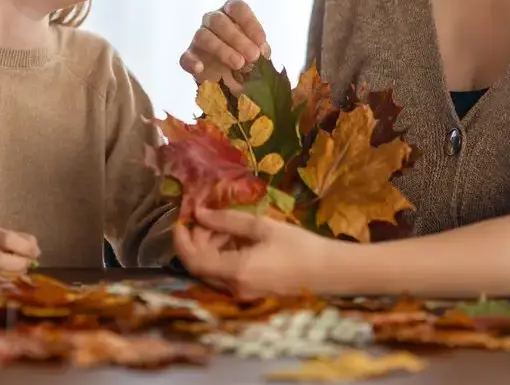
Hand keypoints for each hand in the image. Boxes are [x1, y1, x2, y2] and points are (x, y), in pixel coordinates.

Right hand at [0, 227, 39, 285]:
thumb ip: (20, 239)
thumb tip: (36, 251)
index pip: (6, 240)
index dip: (24, 247)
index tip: (35, 252)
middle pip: (0, 261)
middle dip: (19, 264)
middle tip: (26, 264)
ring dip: (14, 277)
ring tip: (18, 271)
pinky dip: (6, 286)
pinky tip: (10, 281)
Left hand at [172, 206, 336, 298]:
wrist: (329, 273)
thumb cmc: (299, 246)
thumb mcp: (263, 227)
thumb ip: (227, 221)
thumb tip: (200, 213)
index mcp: (236, 271)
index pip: (193, 260)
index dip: (181, 241)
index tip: (180, 221)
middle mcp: (234, 288)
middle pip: (199, 267)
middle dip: (197, 241)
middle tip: (207, 219)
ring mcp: (242, 295)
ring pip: (212, 273)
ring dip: (210, 250)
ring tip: (225, 228)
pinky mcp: (250, 295)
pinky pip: (225, 278)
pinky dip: (222, 259)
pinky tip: (235, 243)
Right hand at [179, 0, 272, 90]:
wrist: (231, 80)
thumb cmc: (247, 58)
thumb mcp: (258, 52)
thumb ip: (260, 50)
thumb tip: (261, 51)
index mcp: (231, 13)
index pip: (237, 8)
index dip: (250, 23)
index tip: (261, 42)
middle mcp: (213, 21)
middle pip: (219, 21)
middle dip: (237, 38)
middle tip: (253, 56)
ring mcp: (199, 38)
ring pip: (203, 36)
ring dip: (222, 50)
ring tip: (238, 64)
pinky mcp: (190, 57)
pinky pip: (185, 57)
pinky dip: (192, 62)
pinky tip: (200, 68)